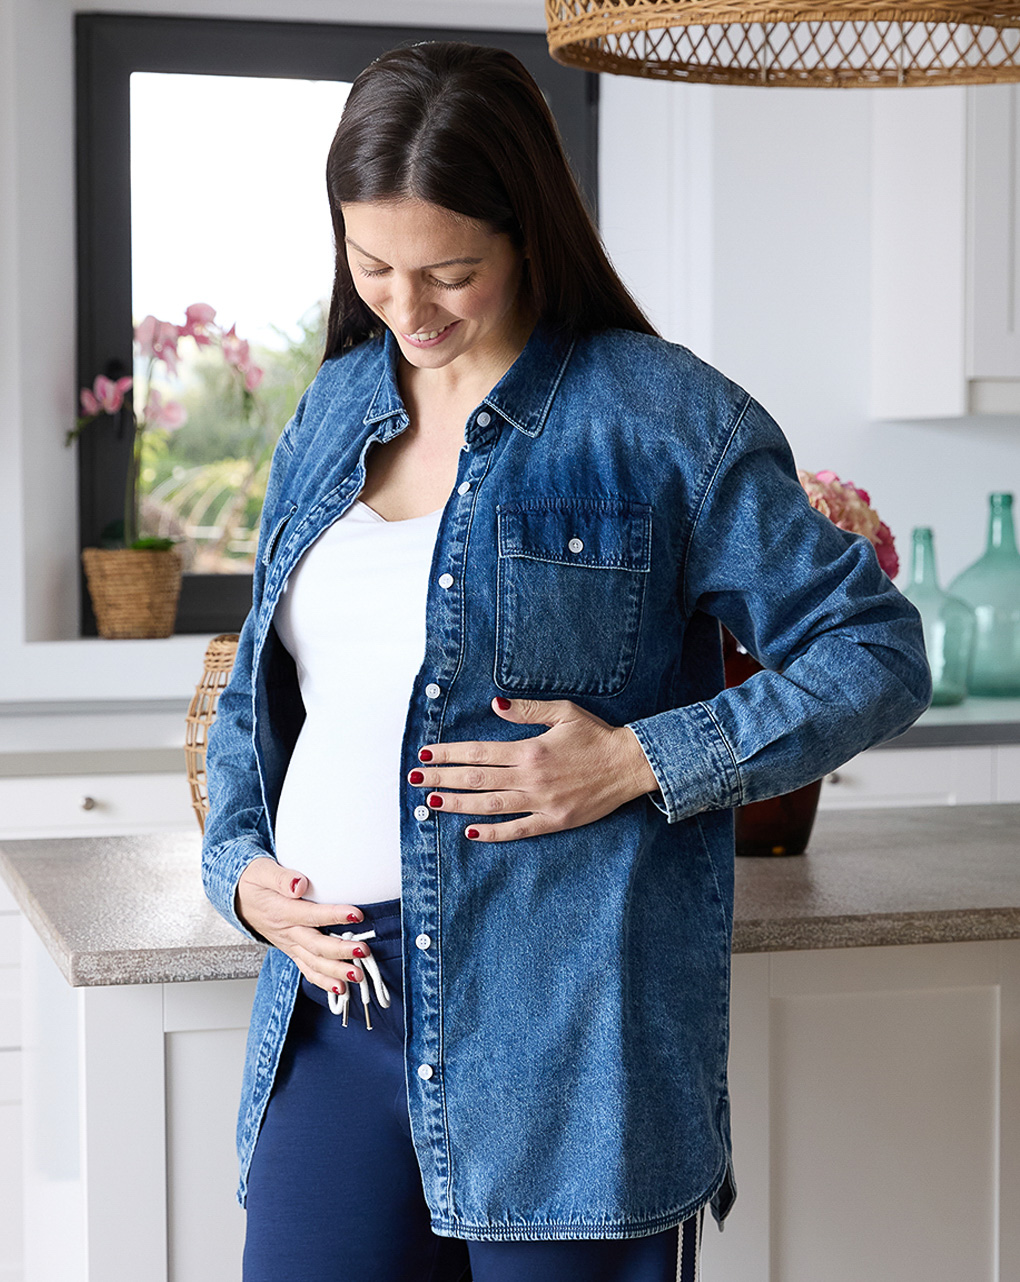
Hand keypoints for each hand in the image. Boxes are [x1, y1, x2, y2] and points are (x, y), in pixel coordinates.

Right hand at [235, 857, 370, 994]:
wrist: (238, 898)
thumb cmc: (253, 883)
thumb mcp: (262, 871)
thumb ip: (281, 878)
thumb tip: (299, 884)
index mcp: (281, 911)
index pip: (310, 915)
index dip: (333, 915)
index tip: (356, 914)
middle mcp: (286, 932)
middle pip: (315, 944)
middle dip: (340, 950)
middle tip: (362, 951)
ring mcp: (290, 944)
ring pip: (313, 962)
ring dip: (335, 971)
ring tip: (356, 976)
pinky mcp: (292, 950)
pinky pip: (307, 969)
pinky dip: (323, 981)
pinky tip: (340, 989)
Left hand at [409, 697, 658, 841]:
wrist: (630, 765)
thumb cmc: (597, 735)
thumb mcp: (564, 712)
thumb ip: (528, 709)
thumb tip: (496, 703)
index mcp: (530, 750)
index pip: (479, 753)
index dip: (450, 755)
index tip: (427, 755)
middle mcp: (531, 778)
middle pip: (476, 780)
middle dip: (442, 779)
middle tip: (415, 778)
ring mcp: (541, 802)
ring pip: (489, 806)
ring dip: (457, 804)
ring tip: (432, 802)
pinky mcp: (553, 821)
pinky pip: (516, 830)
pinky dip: (492, 832)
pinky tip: (469, 831)